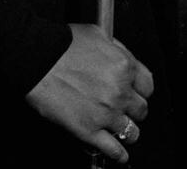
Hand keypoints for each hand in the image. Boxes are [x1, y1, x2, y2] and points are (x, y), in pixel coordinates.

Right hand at [26, 23, 151, 162]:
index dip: (141, 89)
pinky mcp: (90, 131)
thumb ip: (115, 48)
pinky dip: (119, 154)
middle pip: (141, 110)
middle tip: (125, 108)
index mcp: (124, 66)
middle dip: (134, 109)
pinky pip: (113, 150)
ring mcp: (106, 113)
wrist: (38, 59)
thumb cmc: (63, 44)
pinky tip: (120, 153)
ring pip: (132, 132)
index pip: (148, 85)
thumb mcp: (96, 33)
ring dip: (128, 131)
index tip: (136, 92)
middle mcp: (119, 91)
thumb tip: (121, 57)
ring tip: (122, 129)